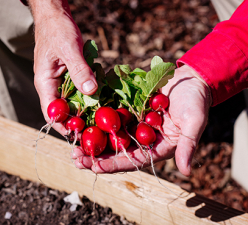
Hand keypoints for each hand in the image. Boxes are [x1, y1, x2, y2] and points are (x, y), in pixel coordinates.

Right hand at [30, 0, 97, 134]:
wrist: (55, 15)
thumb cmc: (57, 29)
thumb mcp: (69, 48)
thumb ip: (79, 70)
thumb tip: (91, 92)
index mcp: (45, 84)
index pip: (51, 113)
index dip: (64, 126)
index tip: (81, 135)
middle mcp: (52, 87)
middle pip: (63, 112)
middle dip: (78, 122)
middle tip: (97, 129)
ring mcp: (61, 83)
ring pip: (73, 103)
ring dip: (86, 110)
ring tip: (102, 119)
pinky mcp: (70, 77)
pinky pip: (79, 92)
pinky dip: (89, 96)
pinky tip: (103, 100)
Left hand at [72, 65, 211, 175]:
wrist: (190, 79)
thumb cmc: (195, 101)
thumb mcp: (194, 122)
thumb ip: (189, 145)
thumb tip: (187, 171)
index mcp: (156, 147)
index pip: (132, 161)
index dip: (113, 165)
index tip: (94, 167)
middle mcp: (142, 139)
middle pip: (116, 152)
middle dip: (95, 156)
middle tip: (75, 159)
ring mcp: (133, 124)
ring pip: (109, 136)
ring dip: (91, 140)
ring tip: (72, 144)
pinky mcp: (127, 110)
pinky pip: (110, 116)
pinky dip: (96, 120)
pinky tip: (81, 121)